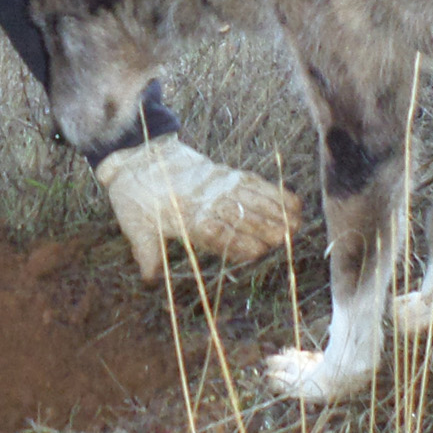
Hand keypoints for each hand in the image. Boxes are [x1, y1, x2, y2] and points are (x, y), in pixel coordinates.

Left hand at [97, 135, 302, 281]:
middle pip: (240, 214)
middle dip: (265, 226)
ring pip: (251, 198)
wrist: (136, 154)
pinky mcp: (224, 172)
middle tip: (287, 238)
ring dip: (276, 210)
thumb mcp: (134, 224)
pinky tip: (292, 201)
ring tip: (298, 222)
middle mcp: (206, 199)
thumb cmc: (134, 195)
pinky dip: (274, 191)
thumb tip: (149, 278)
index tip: (257, 251)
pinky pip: (253, 182)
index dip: (236, 242)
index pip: (216, 231)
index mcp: (185, 215)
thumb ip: (147, 251)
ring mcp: (217, 184)